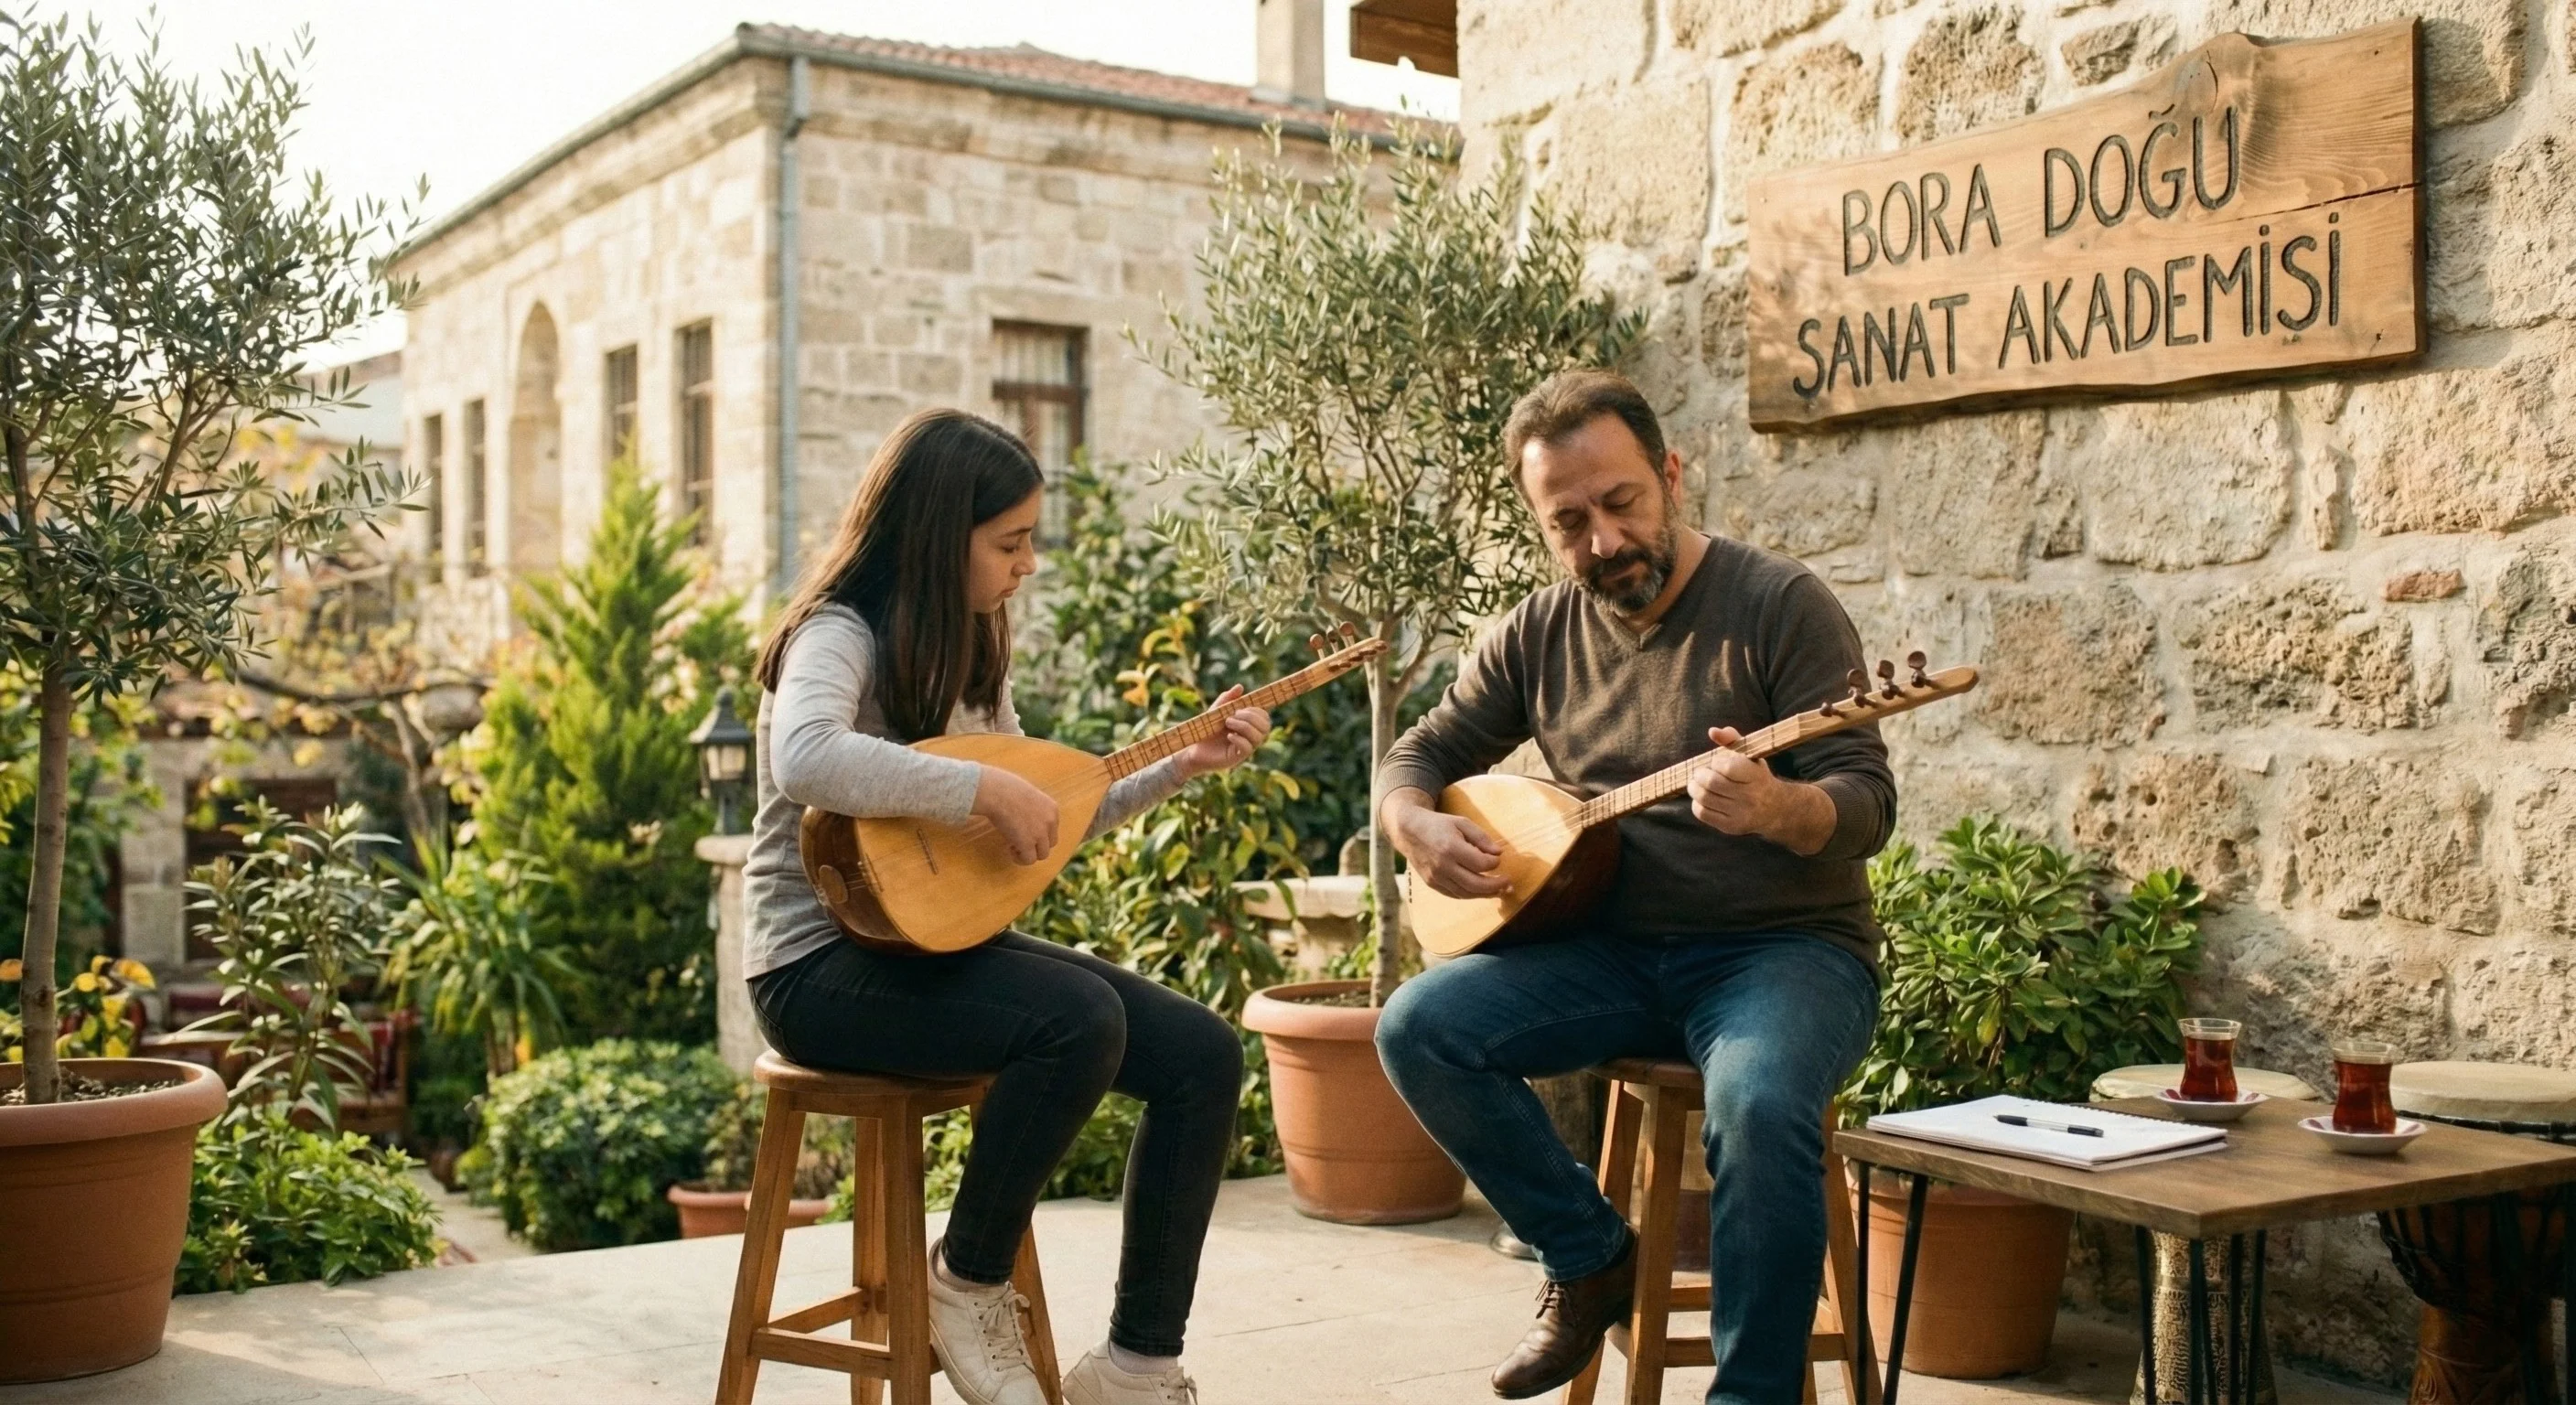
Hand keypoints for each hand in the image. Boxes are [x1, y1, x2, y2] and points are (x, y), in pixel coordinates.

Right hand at [972, 764, 1059, 864]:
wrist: (996, 792)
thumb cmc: (1004, 788)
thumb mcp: (1027, 795)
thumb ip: (1032, 808)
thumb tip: (1026, 822)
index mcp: (1052, 808)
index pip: (1052, 830)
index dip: (1038, 834)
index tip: (1023, 830)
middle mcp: (1050, 821)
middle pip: (1050, 844)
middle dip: (1035, 845)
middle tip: (1017, 839)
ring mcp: (1040, 833)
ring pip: (1042, 854)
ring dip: (1028, 853)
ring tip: (1012, 845)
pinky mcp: (1027, 843)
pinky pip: (1029, 860)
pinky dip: (1019, 858)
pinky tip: (1009, 848)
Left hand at [1176, 686, 1270, 776]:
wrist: (1193, 747)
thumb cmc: (1206, 729)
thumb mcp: (1216, 710)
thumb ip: (1227, 698)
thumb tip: (1240, 686)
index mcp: (1248, 725)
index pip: (1265, 717)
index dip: (1257, 711)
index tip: (1239, 708)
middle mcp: (1250, 736)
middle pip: (1266, 727)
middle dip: (1250, 717)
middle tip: (1232, 716)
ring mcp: (1245, 747)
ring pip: (1259, 737)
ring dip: (1244, 726)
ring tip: (1227, 723)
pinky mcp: (1238, 757)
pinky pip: (1248, 748)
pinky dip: (1239, 739)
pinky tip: (1228, 736)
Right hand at [1387, 794, 1510, 899]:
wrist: (1408, 831)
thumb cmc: (1438, 824)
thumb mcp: (1461, 822)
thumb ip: (1481, 837)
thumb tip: (1498, 853)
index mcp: (1451, 848)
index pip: (1481, 864)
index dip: (1494, 863)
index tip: (1498, 858)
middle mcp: (1443, 866)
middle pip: (1476, 884)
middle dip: (1496, 886)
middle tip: (1508, 883)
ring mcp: (1436, 877)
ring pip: (1466, 893)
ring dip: (1485, 894)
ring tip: (1499, 890)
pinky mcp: (1432, 883)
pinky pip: (1455, 894)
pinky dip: (1470, 894)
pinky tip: (1480, 890)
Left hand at [1688, 726, 1834, 855]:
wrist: (1776, 809)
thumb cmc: (1756, 776)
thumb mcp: (1750, 754)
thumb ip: (1731, 738)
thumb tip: (1712, 732)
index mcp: (1756, 776)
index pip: (1726, 767)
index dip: (1716, 762)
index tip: (1717, 763)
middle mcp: (1751, 797)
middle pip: (1711, 783)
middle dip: (1700, 774)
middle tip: (1700, 772)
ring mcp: (1741, 814)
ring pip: (1704, 798)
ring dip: (1694, 787)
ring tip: (1697, 783)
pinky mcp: (1731, 827)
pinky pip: (1703, 813)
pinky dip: (1697, 803)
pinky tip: (1703, 798)